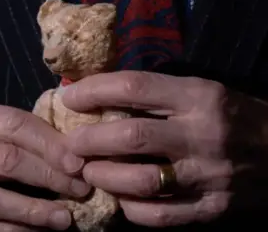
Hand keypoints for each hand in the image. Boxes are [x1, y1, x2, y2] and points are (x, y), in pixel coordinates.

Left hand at [62, 71, 267, 226]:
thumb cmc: (232, 118)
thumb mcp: (201, 92)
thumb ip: (155, 95)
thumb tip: (97, 95)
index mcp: (199, 97)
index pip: (134, 88)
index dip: (93, 91)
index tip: (70, 98)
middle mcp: (203, 135)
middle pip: (129, 137)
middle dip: (87, 141)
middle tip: (71, 144)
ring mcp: (208, 176)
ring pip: (138, 181)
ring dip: (102, 177)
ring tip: (88, 171)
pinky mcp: (212, 209)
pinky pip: (157, 215)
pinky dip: (129, 208)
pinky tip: (120, 198)